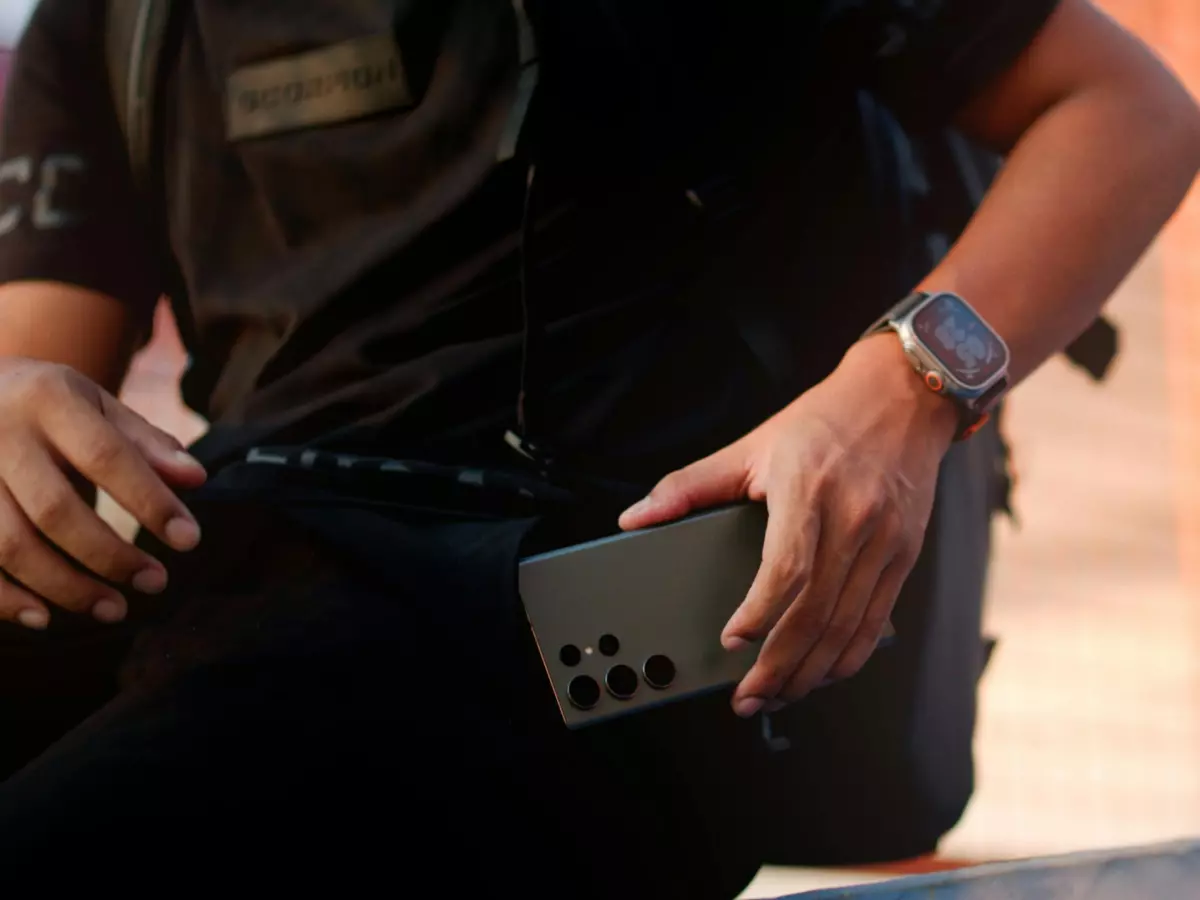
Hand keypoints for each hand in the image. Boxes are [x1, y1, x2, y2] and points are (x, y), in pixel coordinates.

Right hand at [0, 358, 206, 628]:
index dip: (150, 502)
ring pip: (11, 545)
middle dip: (110, 555)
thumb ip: (146, 444)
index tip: (189, 540)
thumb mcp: (98, 406)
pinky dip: (6, 599)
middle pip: (56, 510)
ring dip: (65, 587)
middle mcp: (0, 433)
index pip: (107, 456)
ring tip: (114, 610)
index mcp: (49, 398)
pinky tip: (45, 617)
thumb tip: (197, 479)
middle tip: (156, 583)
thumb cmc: (49, 406)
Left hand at [619, 335, 957, 716]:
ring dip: (812, 672)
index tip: (732, 641)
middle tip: (749, 697)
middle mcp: (853, 520)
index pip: (788, 568)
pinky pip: (877, 620)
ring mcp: (885, 541)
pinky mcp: (905, 555)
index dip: (761, 613)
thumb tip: (635, 517)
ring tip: (778, 696)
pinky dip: (849, 656)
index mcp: (809, 492)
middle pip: (817, 611)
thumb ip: (689, 485)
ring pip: (848, 626)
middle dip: (780, 666)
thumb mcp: (751, 445)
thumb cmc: (823, 422)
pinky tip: (823, 673)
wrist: (902, 398)